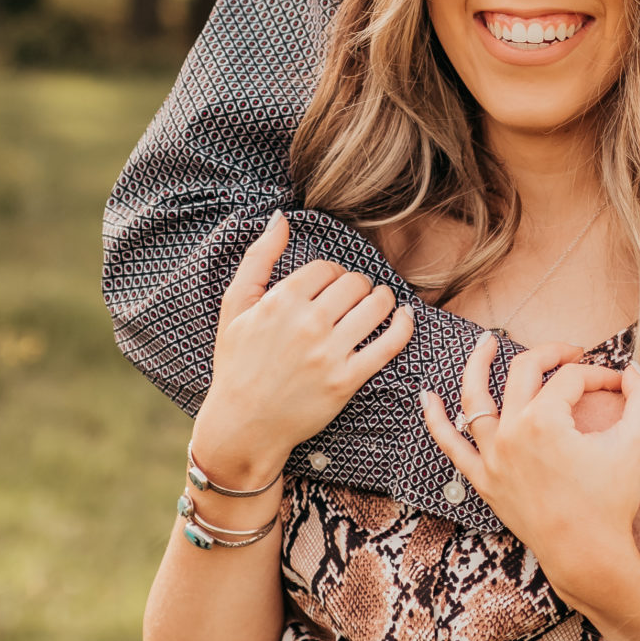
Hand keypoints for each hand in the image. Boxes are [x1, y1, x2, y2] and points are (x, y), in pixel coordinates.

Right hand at [191, 212, 416, 485]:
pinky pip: (388, 344)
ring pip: (375, 307)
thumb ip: (257, 259)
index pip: (326, 268)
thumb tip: (281, 218)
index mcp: (280, 302)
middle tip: (355, 294)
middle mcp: (307, 324)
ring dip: (383, 298)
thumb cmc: (237, 362)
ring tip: (380, 301)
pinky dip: (403, 326)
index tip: (330, 285)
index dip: (332, 273)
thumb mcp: (235, 307)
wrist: (243, 423)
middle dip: (358, 285)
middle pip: (354, 283)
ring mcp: (328, 354)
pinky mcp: (346, 381)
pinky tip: (404, 317)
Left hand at [421, 334, 639, 607]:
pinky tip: (426, 397)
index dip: (600, 375)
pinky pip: (451, 446)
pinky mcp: (483, 480)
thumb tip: (635, 370)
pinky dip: (436, 420)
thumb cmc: (612, 502)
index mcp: (545, 421)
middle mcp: (511, 432)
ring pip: (475, 399)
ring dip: (477, 365)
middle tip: (571, 351)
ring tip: (485, 342)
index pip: (573, 378)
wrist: (587, 556)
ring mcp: (492, 457)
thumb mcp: (638, 444)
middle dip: (551, 354)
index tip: (621, 386)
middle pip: (525, 372)